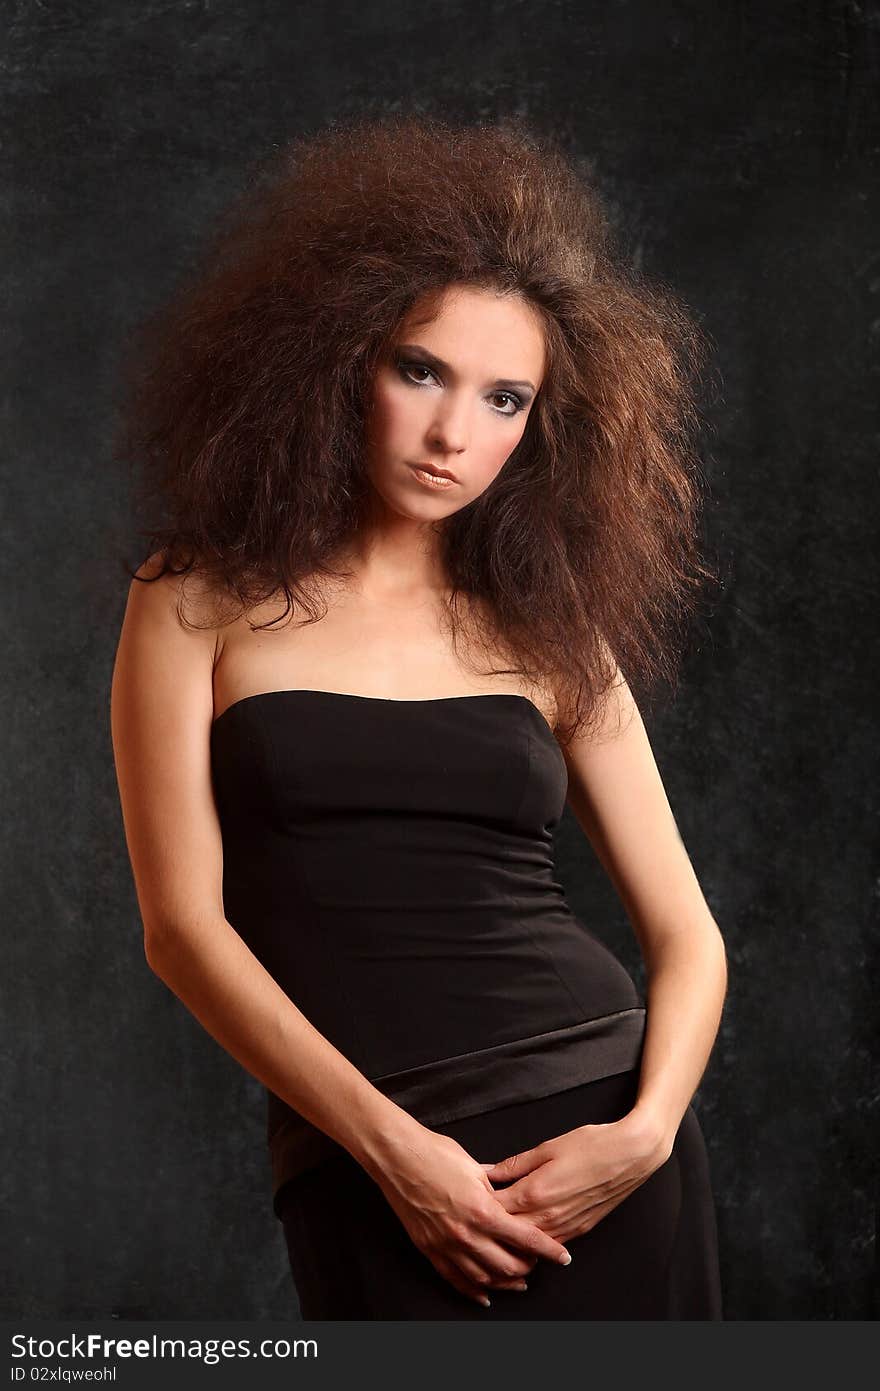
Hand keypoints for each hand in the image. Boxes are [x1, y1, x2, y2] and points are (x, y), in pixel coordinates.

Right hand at [369, 1125, 573, 1307]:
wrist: (398, 1158)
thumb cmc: (435, 1154)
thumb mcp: (475, 1167)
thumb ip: (496, 1187)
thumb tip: (511, 1194)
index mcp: (483, 1210)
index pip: (526, 1239)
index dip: (549, 1250)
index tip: (563, 1257)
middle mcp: (467, 1234)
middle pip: (508, 1266)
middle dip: (528, 1267)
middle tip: (537, 1262)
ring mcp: (447, 1245)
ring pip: (484, 1279)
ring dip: (505, 1283)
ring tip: (518, 1281)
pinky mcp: (430, 1250)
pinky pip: (456, 1280)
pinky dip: (473, 1291)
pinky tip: (485, 1295)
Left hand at [480, 1111, 672, 1244]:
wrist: (630, 1155)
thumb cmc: (591, 1145)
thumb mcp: (547, 1147)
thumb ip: (516, 1164)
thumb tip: (490, 1172)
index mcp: (534, 1193)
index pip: (494, 1210)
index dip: (477, 1207)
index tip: (464, 1202)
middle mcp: (547, 1217)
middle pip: (507, 1234)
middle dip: (488, 1231)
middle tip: (471, 1225)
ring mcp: (565, 1227)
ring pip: (528, 1247)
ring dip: (511, 1244)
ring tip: (494, 1237)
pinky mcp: (579, 1231)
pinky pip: (549, 1245)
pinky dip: (534, 1245)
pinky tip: (525, 1239)